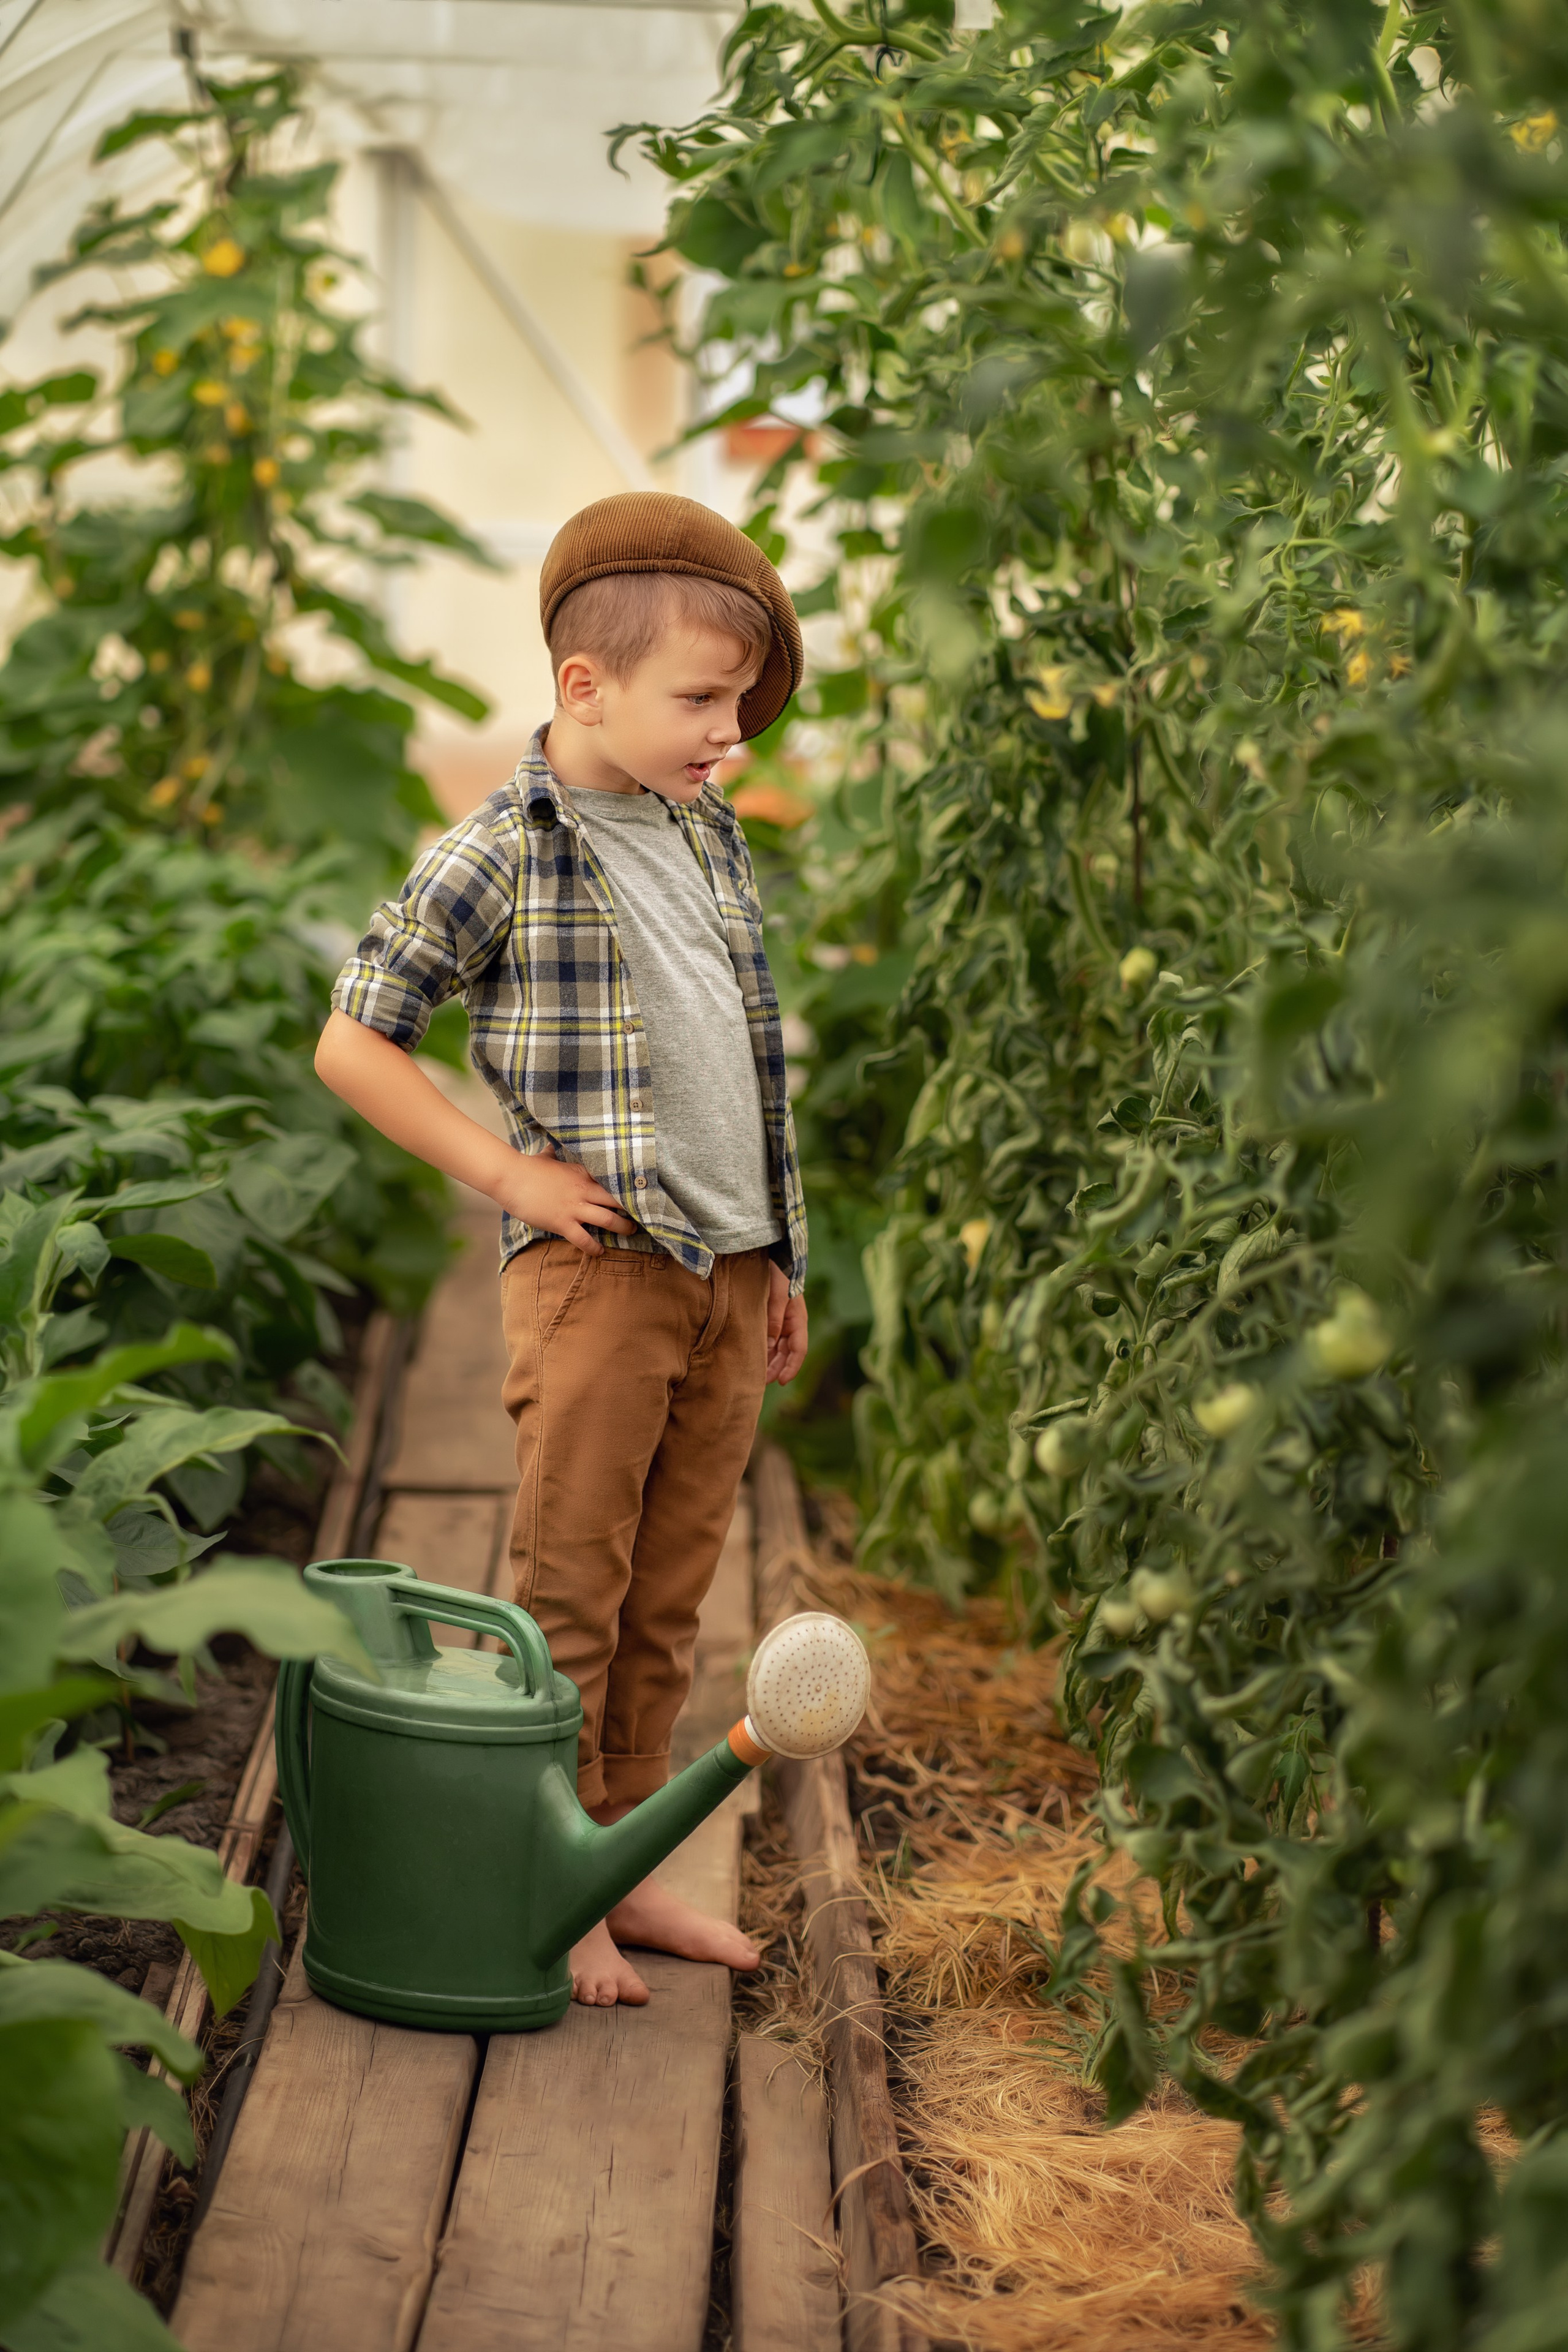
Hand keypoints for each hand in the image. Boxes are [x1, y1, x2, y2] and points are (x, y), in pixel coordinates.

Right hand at [493, 1149, 637, 1253]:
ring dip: (622, 1227)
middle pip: (617, 1200)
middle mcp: (583, 1189)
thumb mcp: (545, 1158)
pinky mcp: (562, 1222)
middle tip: (642, 1216)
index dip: (627, 1189)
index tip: (639, 1193)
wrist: (510, 1177)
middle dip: (632, 1209)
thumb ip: (552, 1154)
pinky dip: (594, 1247)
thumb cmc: (527, 1167)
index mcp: (582, 1173)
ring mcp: (574, 1207)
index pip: (612, 1180)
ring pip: (607, 1220)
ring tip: (630, 1232)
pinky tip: (600, 1252)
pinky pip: (584, 1239)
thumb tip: (549, 1147)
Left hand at [765, 1261, 807, 1384]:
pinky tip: (754, 1356)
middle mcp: (791, 1322)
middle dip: (777, 1368)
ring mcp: (781, 1320)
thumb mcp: (778, 1294)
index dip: (791, 1367)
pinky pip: (769, 1338)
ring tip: (756, 1374)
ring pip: (778, 1348)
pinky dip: (764, 1349)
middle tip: (761, 1382)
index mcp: (798, 1318)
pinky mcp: (769, 1316)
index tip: (780, 1381)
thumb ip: (775, 1318)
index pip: (799, 1349)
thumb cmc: (778, 1272)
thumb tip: (770, 1344)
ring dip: (770, 1361)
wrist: (772, 1253)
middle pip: (788, 1353)